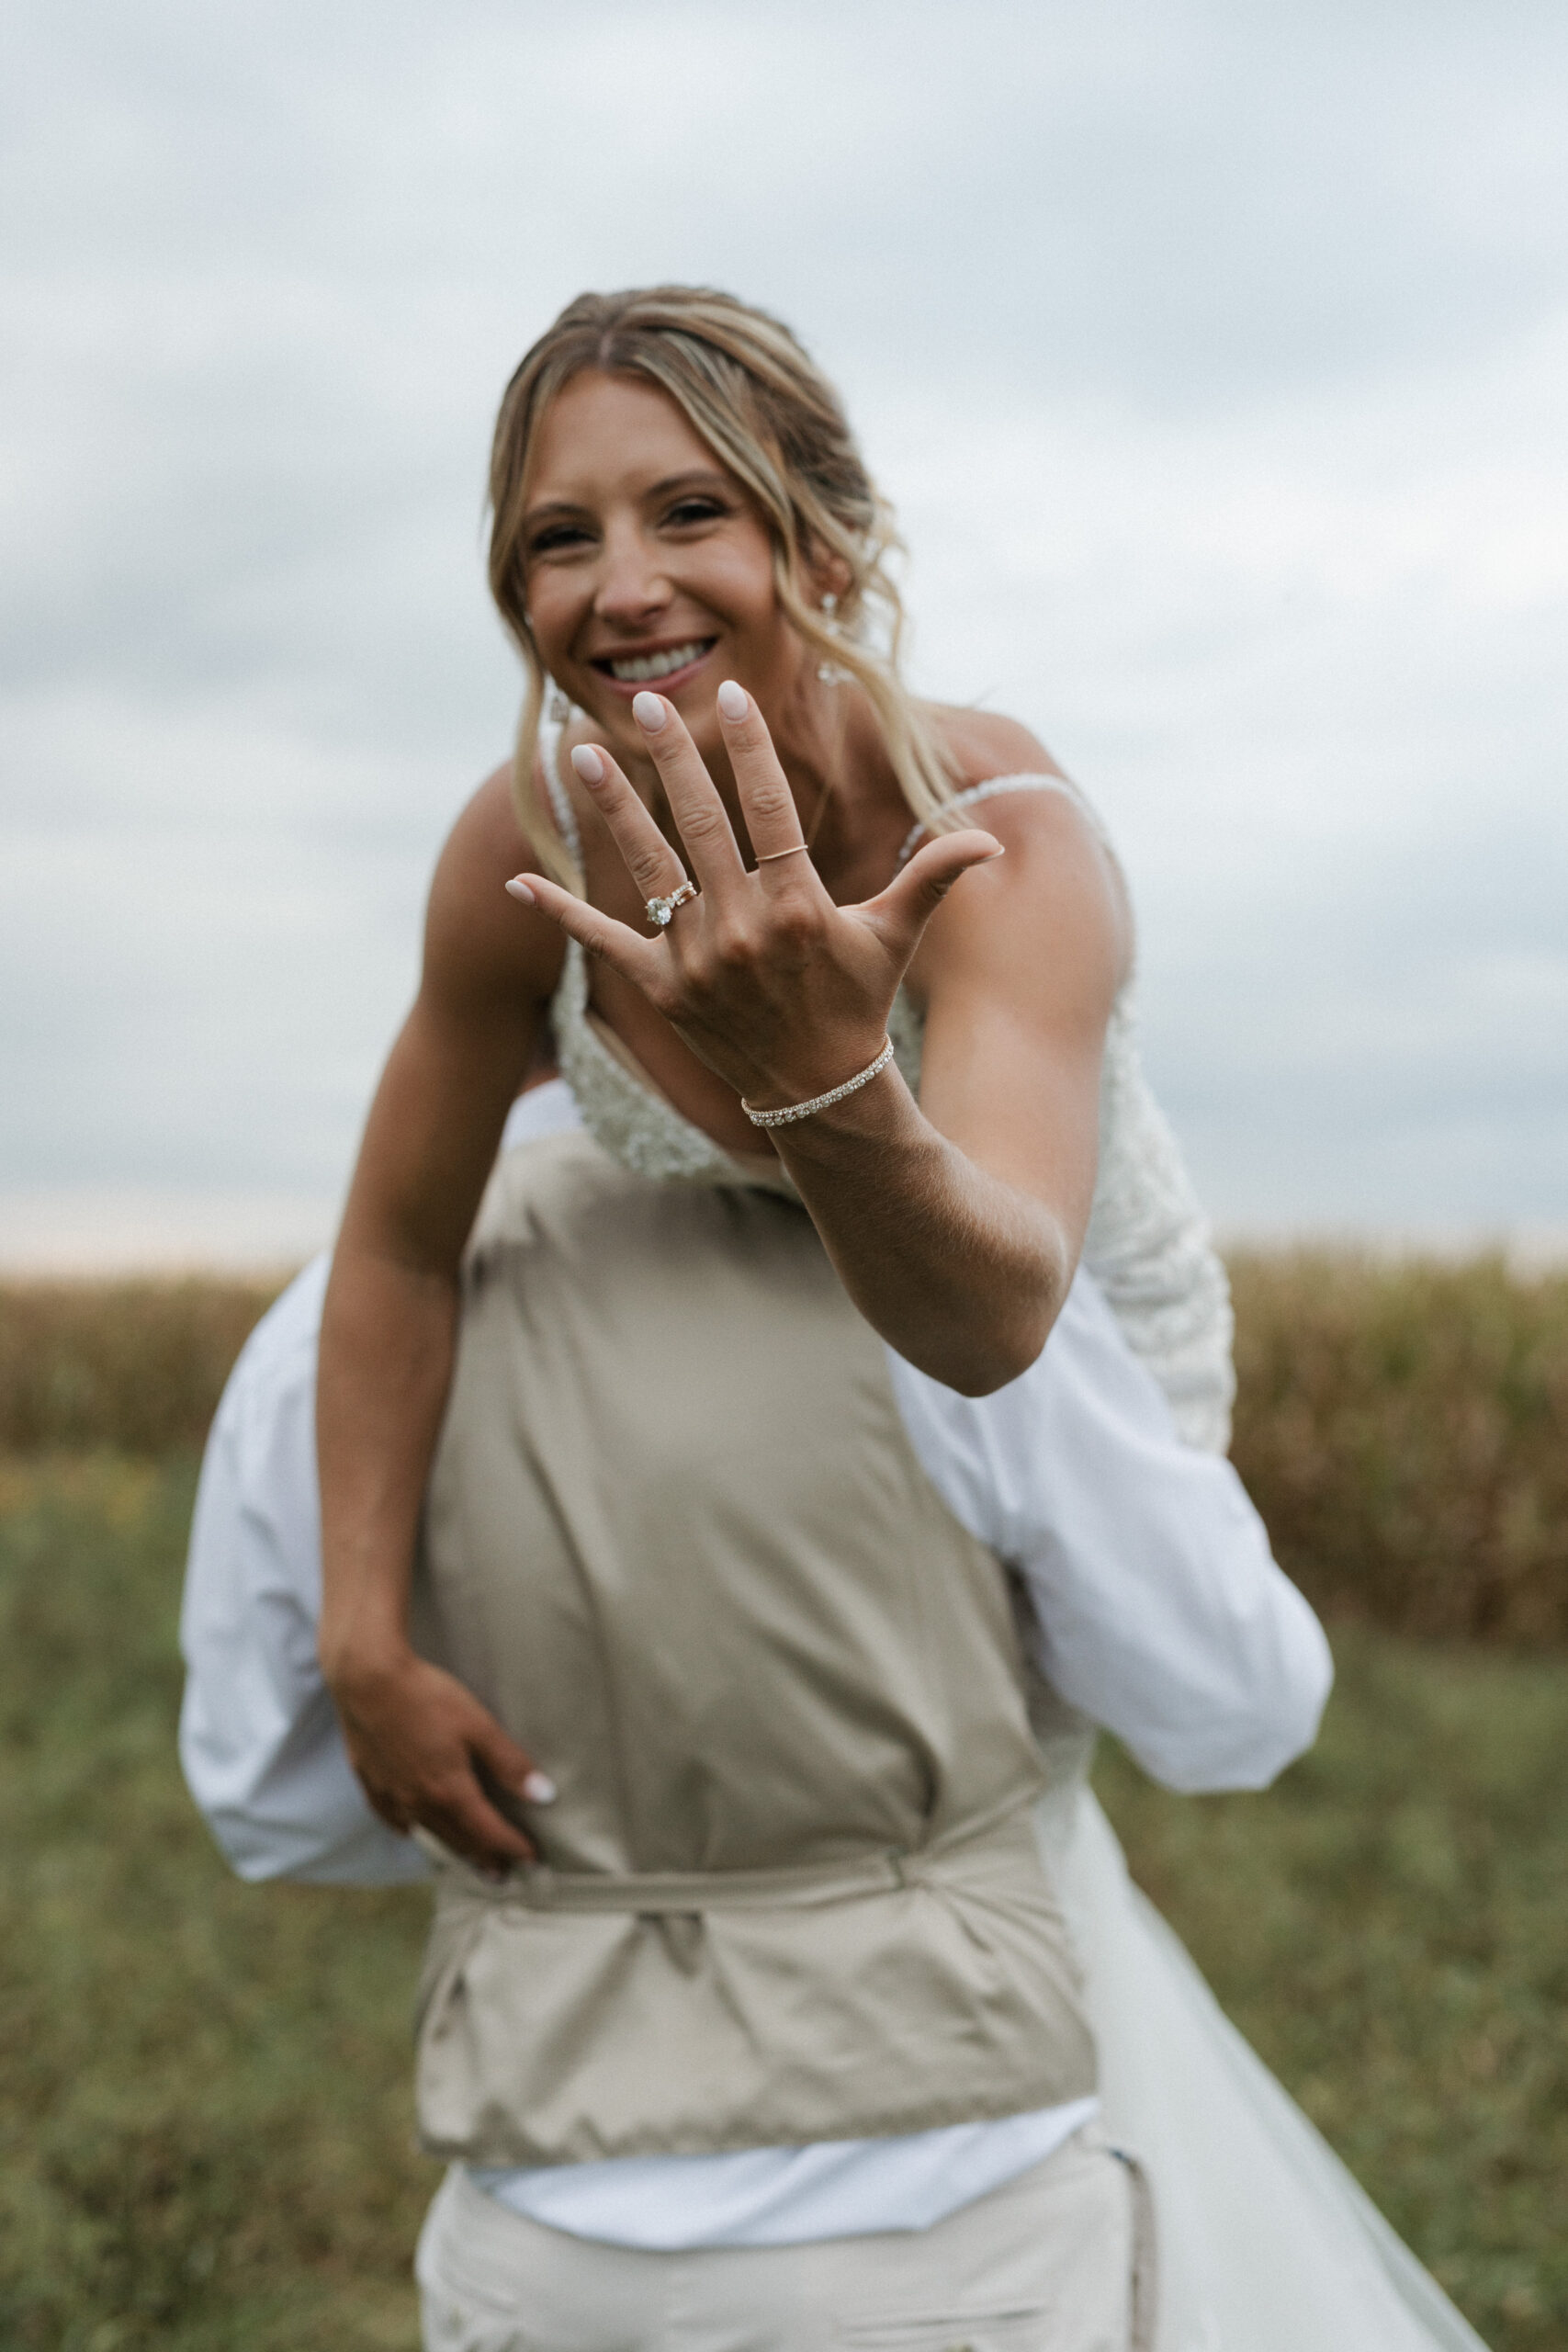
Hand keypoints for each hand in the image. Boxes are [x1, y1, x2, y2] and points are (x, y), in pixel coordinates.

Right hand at [328, 1645, 553, 1875]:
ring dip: (450, 1849)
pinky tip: (409, 1830)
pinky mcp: (370, 1780)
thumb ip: (510, 1763)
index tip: (531, 1858)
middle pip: (458, 1838)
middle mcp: (419, 1801)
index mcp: (449, 1791)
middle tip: (501, 1874)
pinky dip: (406, 1827)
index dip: (513, 1846)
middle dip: (484, 1856)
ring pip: (426, 1831)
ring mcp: (391, 1793)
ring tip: (465, 1860)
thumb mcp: (478, 1725)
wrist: (366, 1679)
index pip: (489, 1831)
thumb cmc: (427, 1696)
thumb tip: (544, 1796)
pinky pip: (391, 1816)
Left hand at [505, 682, 1002, 1113]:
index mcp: (799, 904)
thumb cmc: (857, 1003)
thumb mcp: (893, 937)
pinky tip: (517, 882)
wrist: (819, 1093)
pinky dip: (560, 913)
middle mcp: (743, 928)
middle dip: (670, 758)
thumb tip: (991, 840)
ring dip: (612, 810)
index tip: (732, 696)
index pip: (769, 808)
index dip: (750, 749)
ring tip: (582, 752)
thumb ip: (933, 880)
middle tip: (642, 703)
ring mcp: (696, 960)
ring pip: (647, 869)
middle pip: (699, 826)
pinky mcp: (660, 991)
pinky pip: (605, 942)